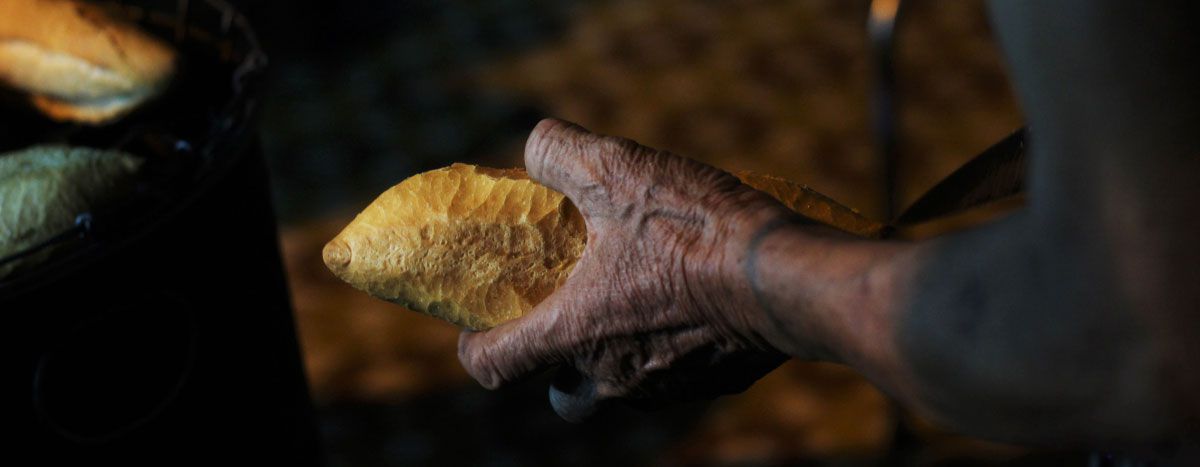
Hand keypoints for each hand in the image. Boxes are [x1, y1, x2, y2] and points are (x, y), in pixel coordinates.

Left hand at [458, 118, 796, 421]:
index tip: (479, 324)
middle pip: (561, 388)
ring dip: (615, 348)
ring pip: (618, 383)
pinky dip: (668, 345)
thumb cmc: (696, 230)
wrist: (788, 276)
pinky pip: (672, 375)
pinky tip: (690, 298)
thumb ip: (558, 153)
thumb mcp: (617, 169)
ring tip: (637, 292)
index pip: (494, 366)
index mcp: (575, 333)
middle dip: (555, 356)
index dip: (475, 346)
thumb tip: (537, 148)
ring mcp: (664, 388)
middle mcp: (612, 376)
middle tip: (570, 307)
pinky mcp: (712, 385)